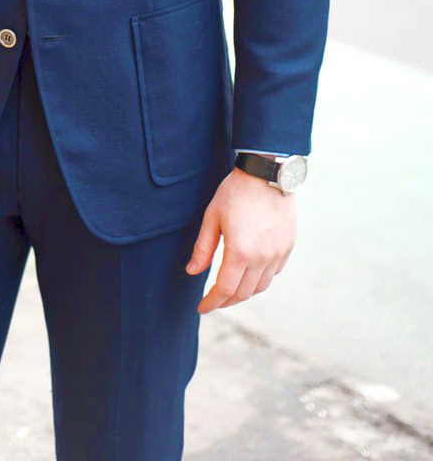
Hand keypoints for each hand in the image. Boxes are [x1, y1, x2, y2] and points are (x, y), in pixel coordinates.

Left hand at [186, 166, 296, 313]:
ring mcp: (277, 253)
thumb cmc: (236, 191)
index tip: (202, 308)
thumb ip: (203, 248)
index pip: (225, 290)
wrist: (267, 172)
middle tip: (214, 299)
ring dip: (244, 292)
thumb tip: (192, 271)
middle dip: (226, 300)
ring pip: (261, 286)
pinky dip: (260, 278)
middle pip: (244, 293)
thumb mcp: (212, 216)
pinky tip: (250, 272)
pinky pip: (274, 272)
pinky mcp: (288, 246)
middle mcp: (262, 257)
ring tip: (231, 288)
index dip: (212, 302)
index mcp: (240, 252)